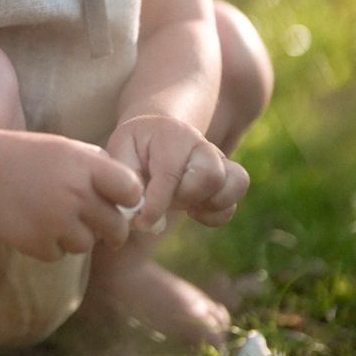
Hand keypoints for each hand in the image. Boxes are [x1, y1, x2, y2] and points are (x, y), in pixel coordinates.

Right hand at [0, 127, 144, 262]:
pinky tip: (33, 224)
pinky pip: (59, 254)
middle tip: (104, 231)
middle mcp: (76, 193)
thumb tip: (132, 193)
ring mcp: (56, 220)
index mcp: (86, 165)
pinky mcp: (38, 243)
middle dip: (112, 232)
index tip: (119, 204)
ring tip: (52, 217)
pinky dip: (49, 245)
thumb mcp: (66, 148)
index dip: (128, 200)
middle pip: (116, 227)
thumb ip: (98, 166)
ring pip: (87, 244)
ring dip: (75, 237)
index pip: (131, 191)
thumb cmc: (28, 157)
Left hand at [106, 114, 248, 231]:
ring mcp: (218, 160)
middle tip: (164, 202)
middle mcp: (201, 144)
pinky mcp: (227, 179)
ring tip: (185, 206)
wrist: (155, 135)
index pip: (170, 172)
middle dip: (184, 199)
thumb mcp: (120, 150)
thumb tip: (137, 212)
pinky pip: (234, 202)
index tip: (141, 222)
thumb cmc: (135, 147)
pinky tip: (194, 212)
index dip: (157, 203)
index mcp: (171, 134)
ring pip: (235, 183)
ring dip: (208, 205)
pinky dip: (216, 215)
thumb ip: (125, 178)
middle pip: (211, 176)